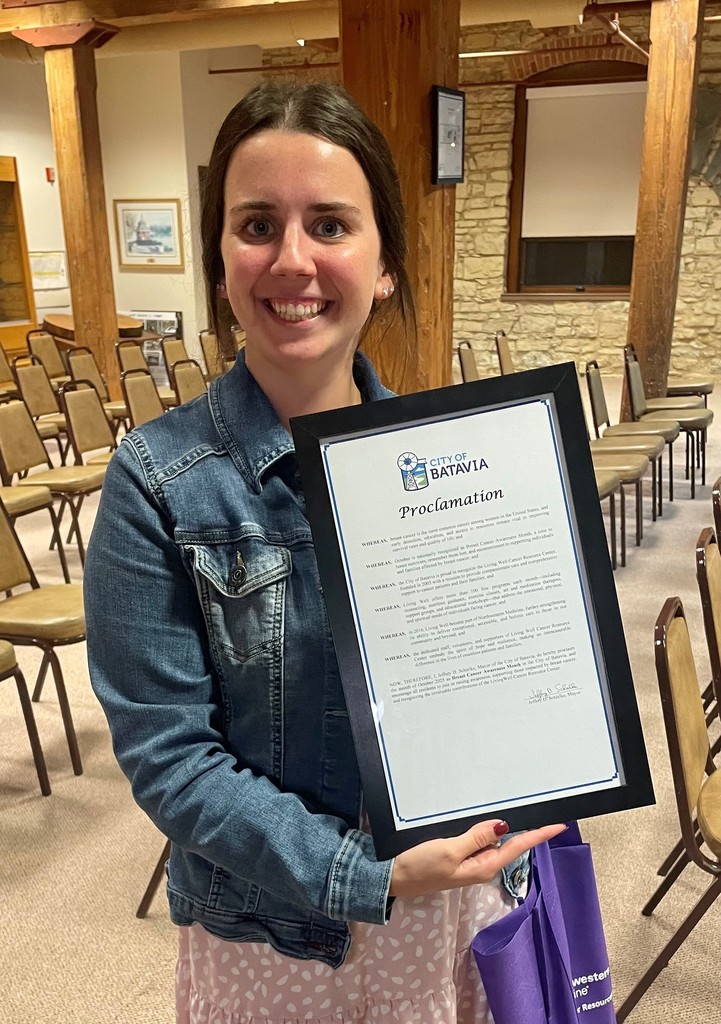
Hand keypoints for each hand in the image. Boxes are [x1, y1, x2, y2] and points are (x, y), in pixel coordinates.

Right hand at [388, 819, 566, 898]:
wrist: (393, 877)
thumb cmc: (420, 866)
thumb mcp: (449, 851)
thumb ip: (476, 838)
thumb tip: (503, 826)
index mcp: (484, 866)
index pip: (517, 847)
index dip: (538, 835)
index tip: (559, 824)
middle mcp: (482, 864)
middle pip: (509, 842)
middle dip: (525, 827)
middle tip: (541, 807)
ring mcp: (470, 860)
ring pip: (494, 839)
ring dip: (505, 826)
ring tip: (521, 808)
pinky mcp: (459, 855)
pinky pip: (479, 839)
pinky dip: (486, 827)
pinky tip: (488, 818)